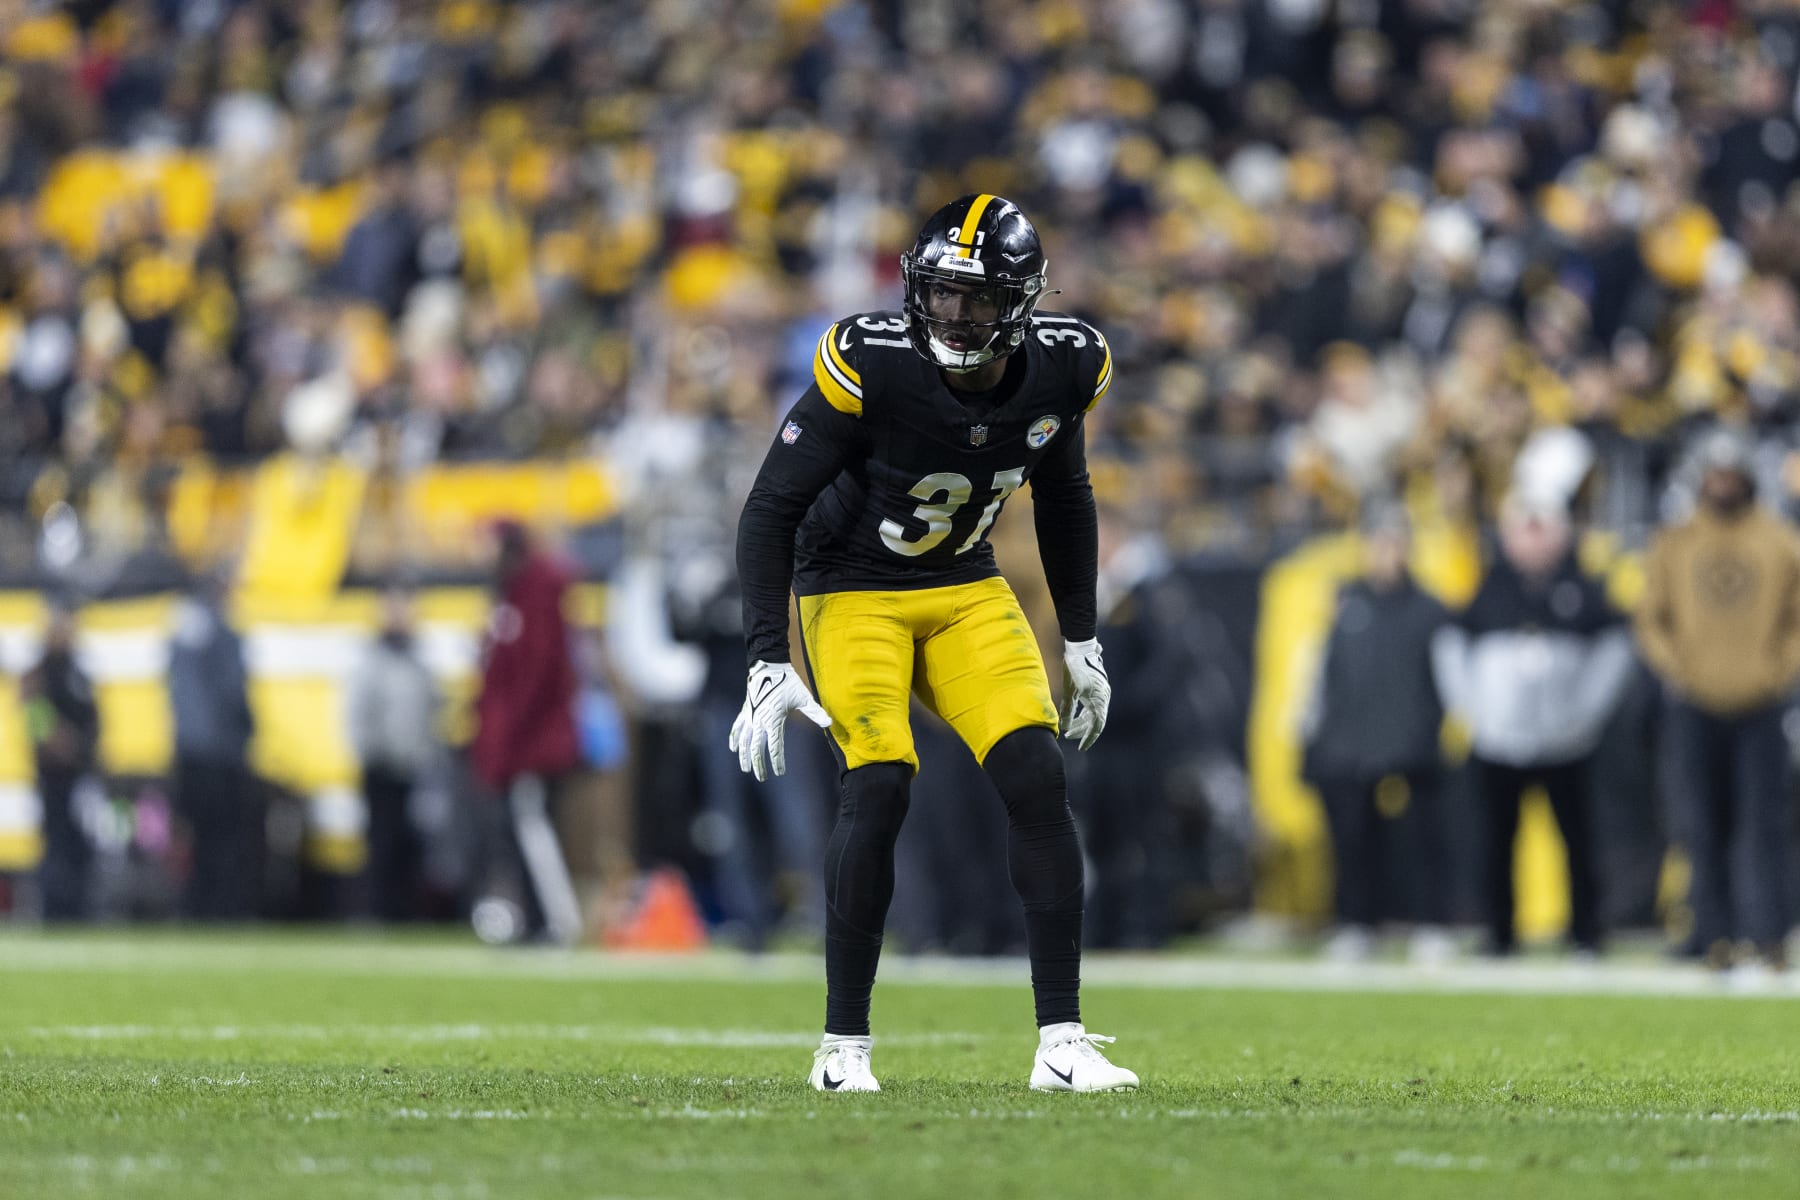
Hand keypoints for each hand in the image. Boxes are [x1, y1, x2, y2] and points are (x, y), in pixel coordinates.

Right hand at [728, 661, 831, 780]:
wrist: (768, 666)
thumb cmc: (787, 682)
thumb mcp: (803, 697)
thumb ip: (815, 712)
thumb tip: (830, 723)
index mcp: (773, 720)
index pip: (775, 747)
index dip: (777, 761)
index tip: (780, 772)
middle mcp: (759, 720)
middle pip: (756, 748)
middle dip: (759, 764)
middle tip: (762, 777)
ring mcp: (750, 716)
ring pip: (744, 741)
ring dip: (744, 755)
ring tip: (745, 769)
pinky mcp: (745, 711)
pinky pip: (737, 727)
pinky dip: (735, 738)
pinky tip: (733, 748)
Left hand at [1058, 638, 1109, 750]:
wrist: (1080, 648)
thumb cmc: (1075, 668)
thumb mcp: (1069, 690)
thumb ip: (1068, 710)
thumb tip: (1065, 727)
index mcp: (1099, 700)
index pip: (1097, 726)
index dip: (1089, 738)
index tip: (1080, 748)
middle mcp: (1103, 698)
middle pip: (1096, 721)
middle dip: (1083, 732)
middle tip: (1068, 737)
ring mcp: (1101, 693)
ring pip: (1093, 714)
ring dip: (1082, 723)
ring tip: (1068, 730)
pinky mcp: (1097, 689)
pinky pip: (1092, 707)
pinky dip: (1083, 714)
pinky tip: (1073, 717)